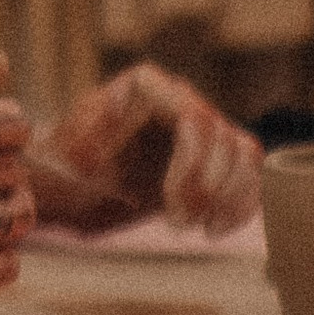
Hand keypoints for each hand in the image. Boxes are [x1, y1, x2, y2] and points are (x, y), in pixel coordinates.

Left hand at [29, 62, 261, 233]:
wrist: (68, 185)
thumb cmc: (64, 167)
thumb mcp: (69, 156)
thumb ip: (86, 141)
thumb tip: (101, 133)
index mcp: (143, 86)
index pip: (192, 118)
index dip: (192, 166)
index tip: (170, 204)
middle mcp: (177, 96)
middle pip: (221, 137)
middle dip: (206, 187)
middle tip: (178, 222)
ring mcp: (198, 123)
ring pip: (244, 153)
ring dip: (228, 197)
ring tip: (194, 226)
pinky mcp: (213, 154)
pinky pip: (249, 172)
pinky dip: (240, 203)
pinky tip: (214, 228)